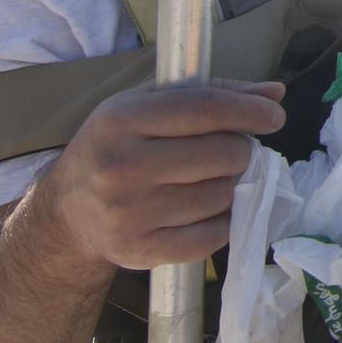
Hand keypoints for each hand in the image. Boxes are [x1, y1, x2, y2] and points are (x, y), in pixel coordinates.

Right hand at [41, 80, 284, 270]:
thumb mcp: (148, 106)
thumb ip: (211, 93)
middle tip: (234, 151)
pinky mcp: (141, 251)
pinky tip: (212, 209)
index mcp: (121, 119)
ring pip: (222, 195)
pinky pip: (212, 237)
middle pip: (222, 154)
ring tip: (217, 178)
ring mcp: (129, 213)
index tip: (274, 116)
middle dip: (242, 150)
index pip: (205, 108)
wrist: (67, 211)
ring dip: (234, 185)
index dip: (250, 110)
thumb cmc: (117, 146)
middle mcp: (121, 166)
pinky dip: (224, 221)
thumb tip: (274, 91)